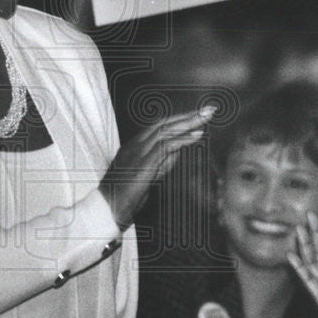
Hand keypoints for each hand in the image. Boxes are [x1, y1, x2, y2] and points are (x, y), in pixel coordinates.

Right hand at [100, 106, 215, 229]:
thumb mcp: (148, 175)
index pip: (160, 126)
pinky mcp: (143, 163)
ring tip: (206, 118)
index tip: (198, 115)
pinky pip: (165, 146)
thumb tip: (179, 150)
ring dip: (188, 123)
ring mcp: (138, 152)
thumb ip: (162, 162)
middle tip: (209, 110)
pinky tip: (196, 136)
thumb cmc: (125, 195)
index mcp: (135, 146)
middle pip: (165, 124)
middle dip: (188, 116)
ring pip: (166, 131)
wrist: (108, 208)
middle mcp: (136, 145)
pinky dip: (182, 140)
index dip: (180, 119)